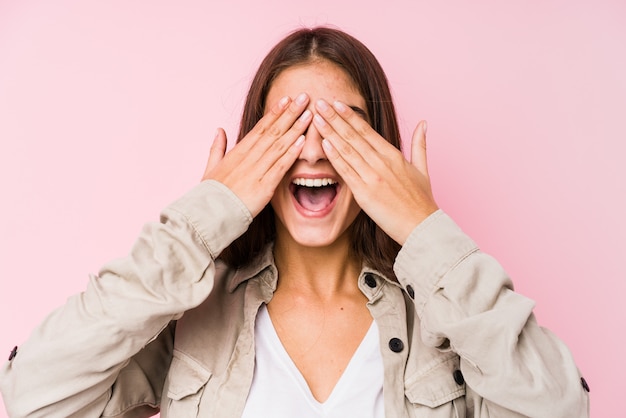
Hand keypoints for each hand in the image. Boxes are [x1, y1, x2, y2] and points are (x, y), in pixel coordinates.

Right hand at [202, 93, 311, 216]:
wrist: (208, 214)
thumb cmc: (210, 194)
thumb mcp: (211, 167)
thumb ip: (217, 147)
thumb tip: (220, 130)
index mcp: (238, 152)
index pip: (260, 127)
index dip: (275, 112)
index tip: (286, 99)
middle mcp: (249, 158)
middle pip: (273, 131)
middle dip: (290, 114)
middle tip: (304, 97)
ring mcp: (257, 171)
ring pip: (279, 145)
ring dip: (295, 129)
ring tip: (308, 115)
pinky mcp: (264, 186)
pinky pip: (280, 166)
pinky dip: (291, 153)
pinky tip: (302, 142)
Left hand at [313, 99, 437, 244]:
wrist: (422, 226)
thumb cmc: (422, 201)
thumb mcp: (423, 169)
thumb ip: (420, 144)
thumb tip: (423, 123)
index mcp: (393, 155)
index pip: (367, 130)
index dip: (350, 116)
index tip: (337, 103)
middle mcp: (381, 162)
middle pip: (354, 135)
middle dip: (335, 118)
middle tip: (319, 102)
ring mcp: (372, 176)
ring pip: (347, 150)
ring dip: (330, 132)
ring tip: (316, 118)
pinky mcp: (365, 193)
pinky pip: (346, 171)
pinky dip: (335, 157)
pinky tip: (324, 144)